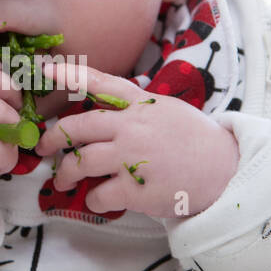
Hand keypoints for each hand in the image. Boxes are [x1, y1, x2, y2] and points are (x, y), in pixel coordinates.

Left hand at [34, 59, 239, 219]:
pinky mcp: (136, 189)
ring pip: (81, 162)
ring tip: (64, 180)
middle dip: (54, 139)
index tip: (47, 71)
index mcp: (141, 105)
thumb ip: (136, 107)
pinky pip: (99, 194)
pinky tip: (99, 199)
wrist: (224, 170)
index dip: (71, 76)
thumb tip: (105, 112)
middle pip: (78, 128)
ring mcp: (132, 157)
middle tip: (46, 148)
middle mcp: (133, 127)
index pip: (102, 84)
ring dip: (66, 173)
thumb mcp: (166, 110)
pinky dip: (93, 199)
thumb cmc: (195, 141)